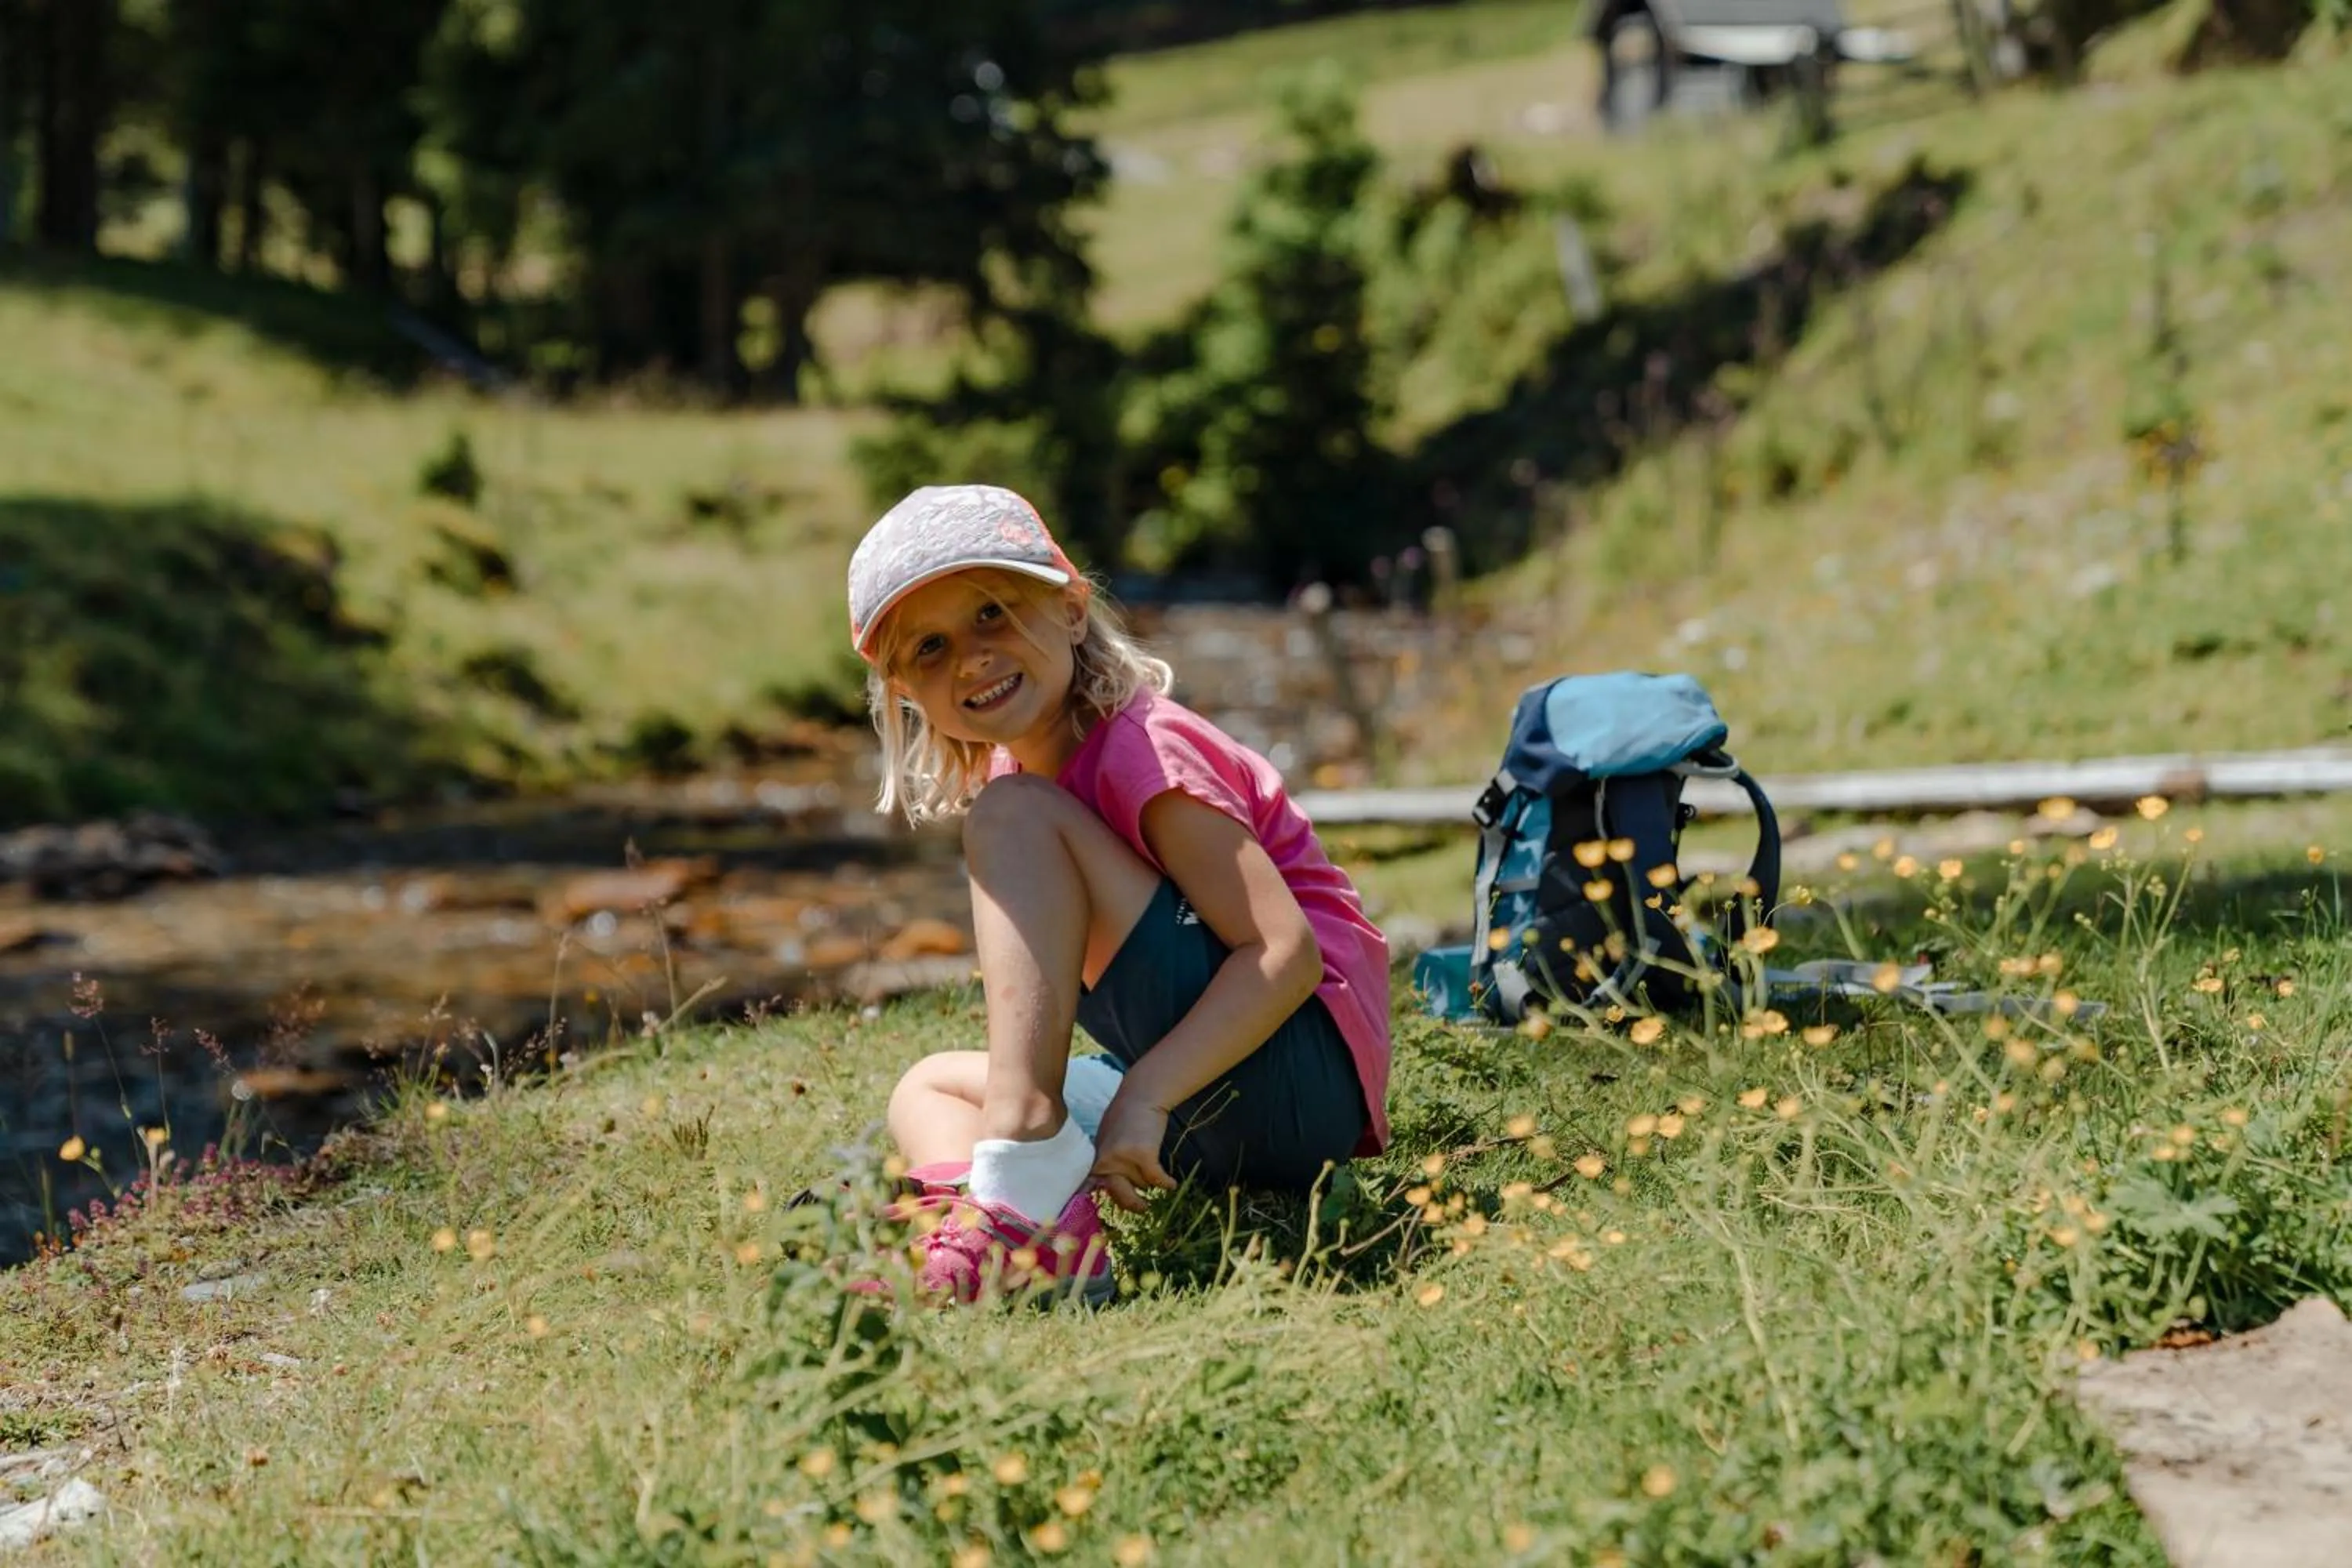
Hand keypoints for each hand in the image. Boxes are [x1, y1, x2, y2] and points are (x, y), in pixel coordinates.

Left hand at [1090, 1088, 1176, 1213]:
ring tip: (1153, 1164)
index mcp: (1095, 1159)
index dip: (1091, 1203)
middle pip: (1119, 1195)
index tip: (1090, 1217)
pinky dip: (1167, 1182)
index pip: (1088, 1187)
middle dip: (1133, 1204)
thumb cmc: (1125, 1118)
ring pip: (1142, 1183)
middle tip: (1142, 1208)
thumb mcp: (1106, 1140)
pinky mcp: (1142, 1155)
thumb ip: (1103, 1162)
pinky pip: (1157, 1179)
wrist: (1141, 1096)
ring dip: (1150, 1178)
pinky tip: (1172, 1183)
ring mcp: (1122, 1159)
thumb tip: (1095, 1189)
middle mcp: (1105, 1162)